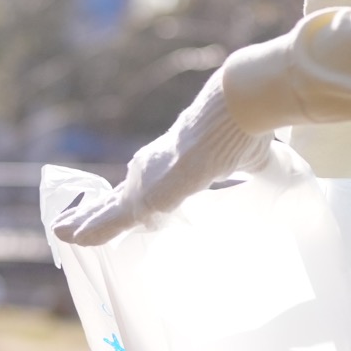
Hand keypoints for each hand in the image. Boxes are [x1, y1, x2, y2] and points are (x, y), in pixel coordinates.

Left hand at [52, 68, 274, 245]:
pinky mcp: (145, 194)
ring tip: (63, 232)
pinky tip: (70, 237)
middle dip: (95, 212)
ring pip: (108, 208)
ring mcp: (147, 180)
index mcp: (174, 162)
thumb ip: (256, 170)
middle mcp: (153, 168)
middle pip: (117, 197)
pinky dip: (90, 229)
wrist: (238, 112)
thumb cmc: (248, 130)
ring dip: (87, 222)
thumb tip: (287, 173)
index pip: (143, 186)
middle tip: (71, 225)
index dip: (126, 199)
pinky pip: (110, 219)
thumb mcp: (253, 161)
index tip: (112, 206)